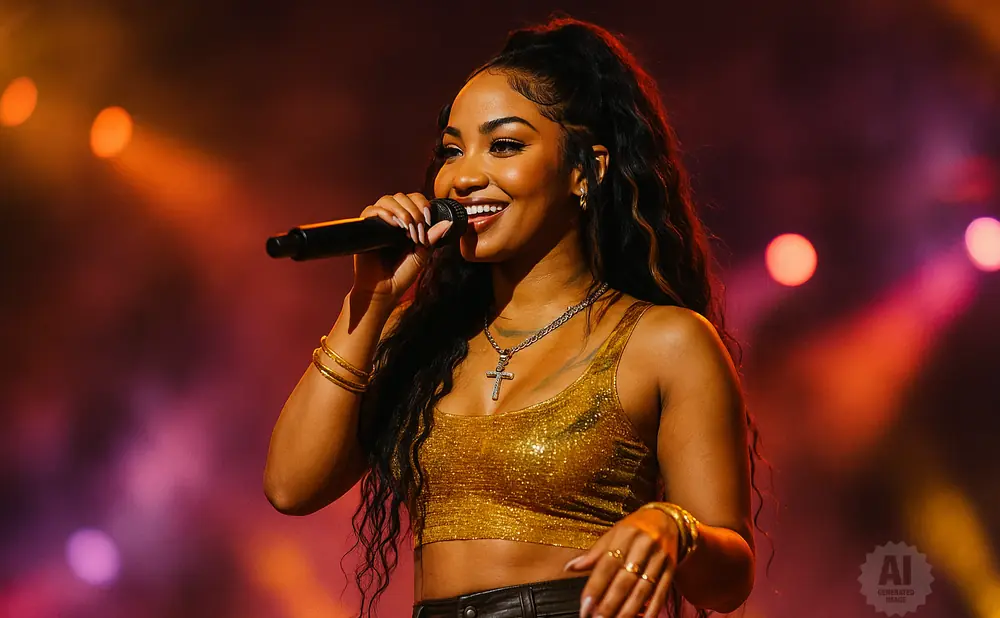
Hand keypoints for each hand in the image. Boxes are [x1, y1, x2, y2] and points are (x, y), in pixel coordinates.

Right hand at [352, 192, 453, 302]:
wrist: (383, 291)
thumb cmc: (401, 275)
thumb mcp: (421, 255)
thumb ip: (431, 239)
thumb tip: (447, 223)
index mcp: (406, 223)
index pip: (413, 199)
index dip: (422, 204)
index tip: (428, 220)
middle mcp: (391, 220)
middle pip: (401, 197)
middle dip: (413, 210)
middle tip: (417, 230)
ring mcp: (378, 223)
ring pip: (387, 200)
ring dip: (401, 211)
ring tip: (406, 227)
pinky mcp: (365, 228)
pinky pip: (370, 211)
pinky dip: (383, 214)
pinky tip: (393, 225)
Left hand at [563, 507, 679, 617]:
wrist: (668, 519)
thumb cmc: (634, 529)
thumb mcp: (613, 534)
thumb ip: (593, 554)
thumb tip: (569, 568)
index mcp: (625, 535)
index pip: (607, 564)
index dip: (595, 586)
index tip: (585, 606)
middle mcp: (643, 546)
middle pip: (625, 579)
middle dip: (610, 603)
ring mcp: (659, 558)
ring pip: (643, 589)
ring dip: (628, 610)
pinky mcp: (671, 569)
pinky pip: (661, 592)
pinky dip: (652, 610)